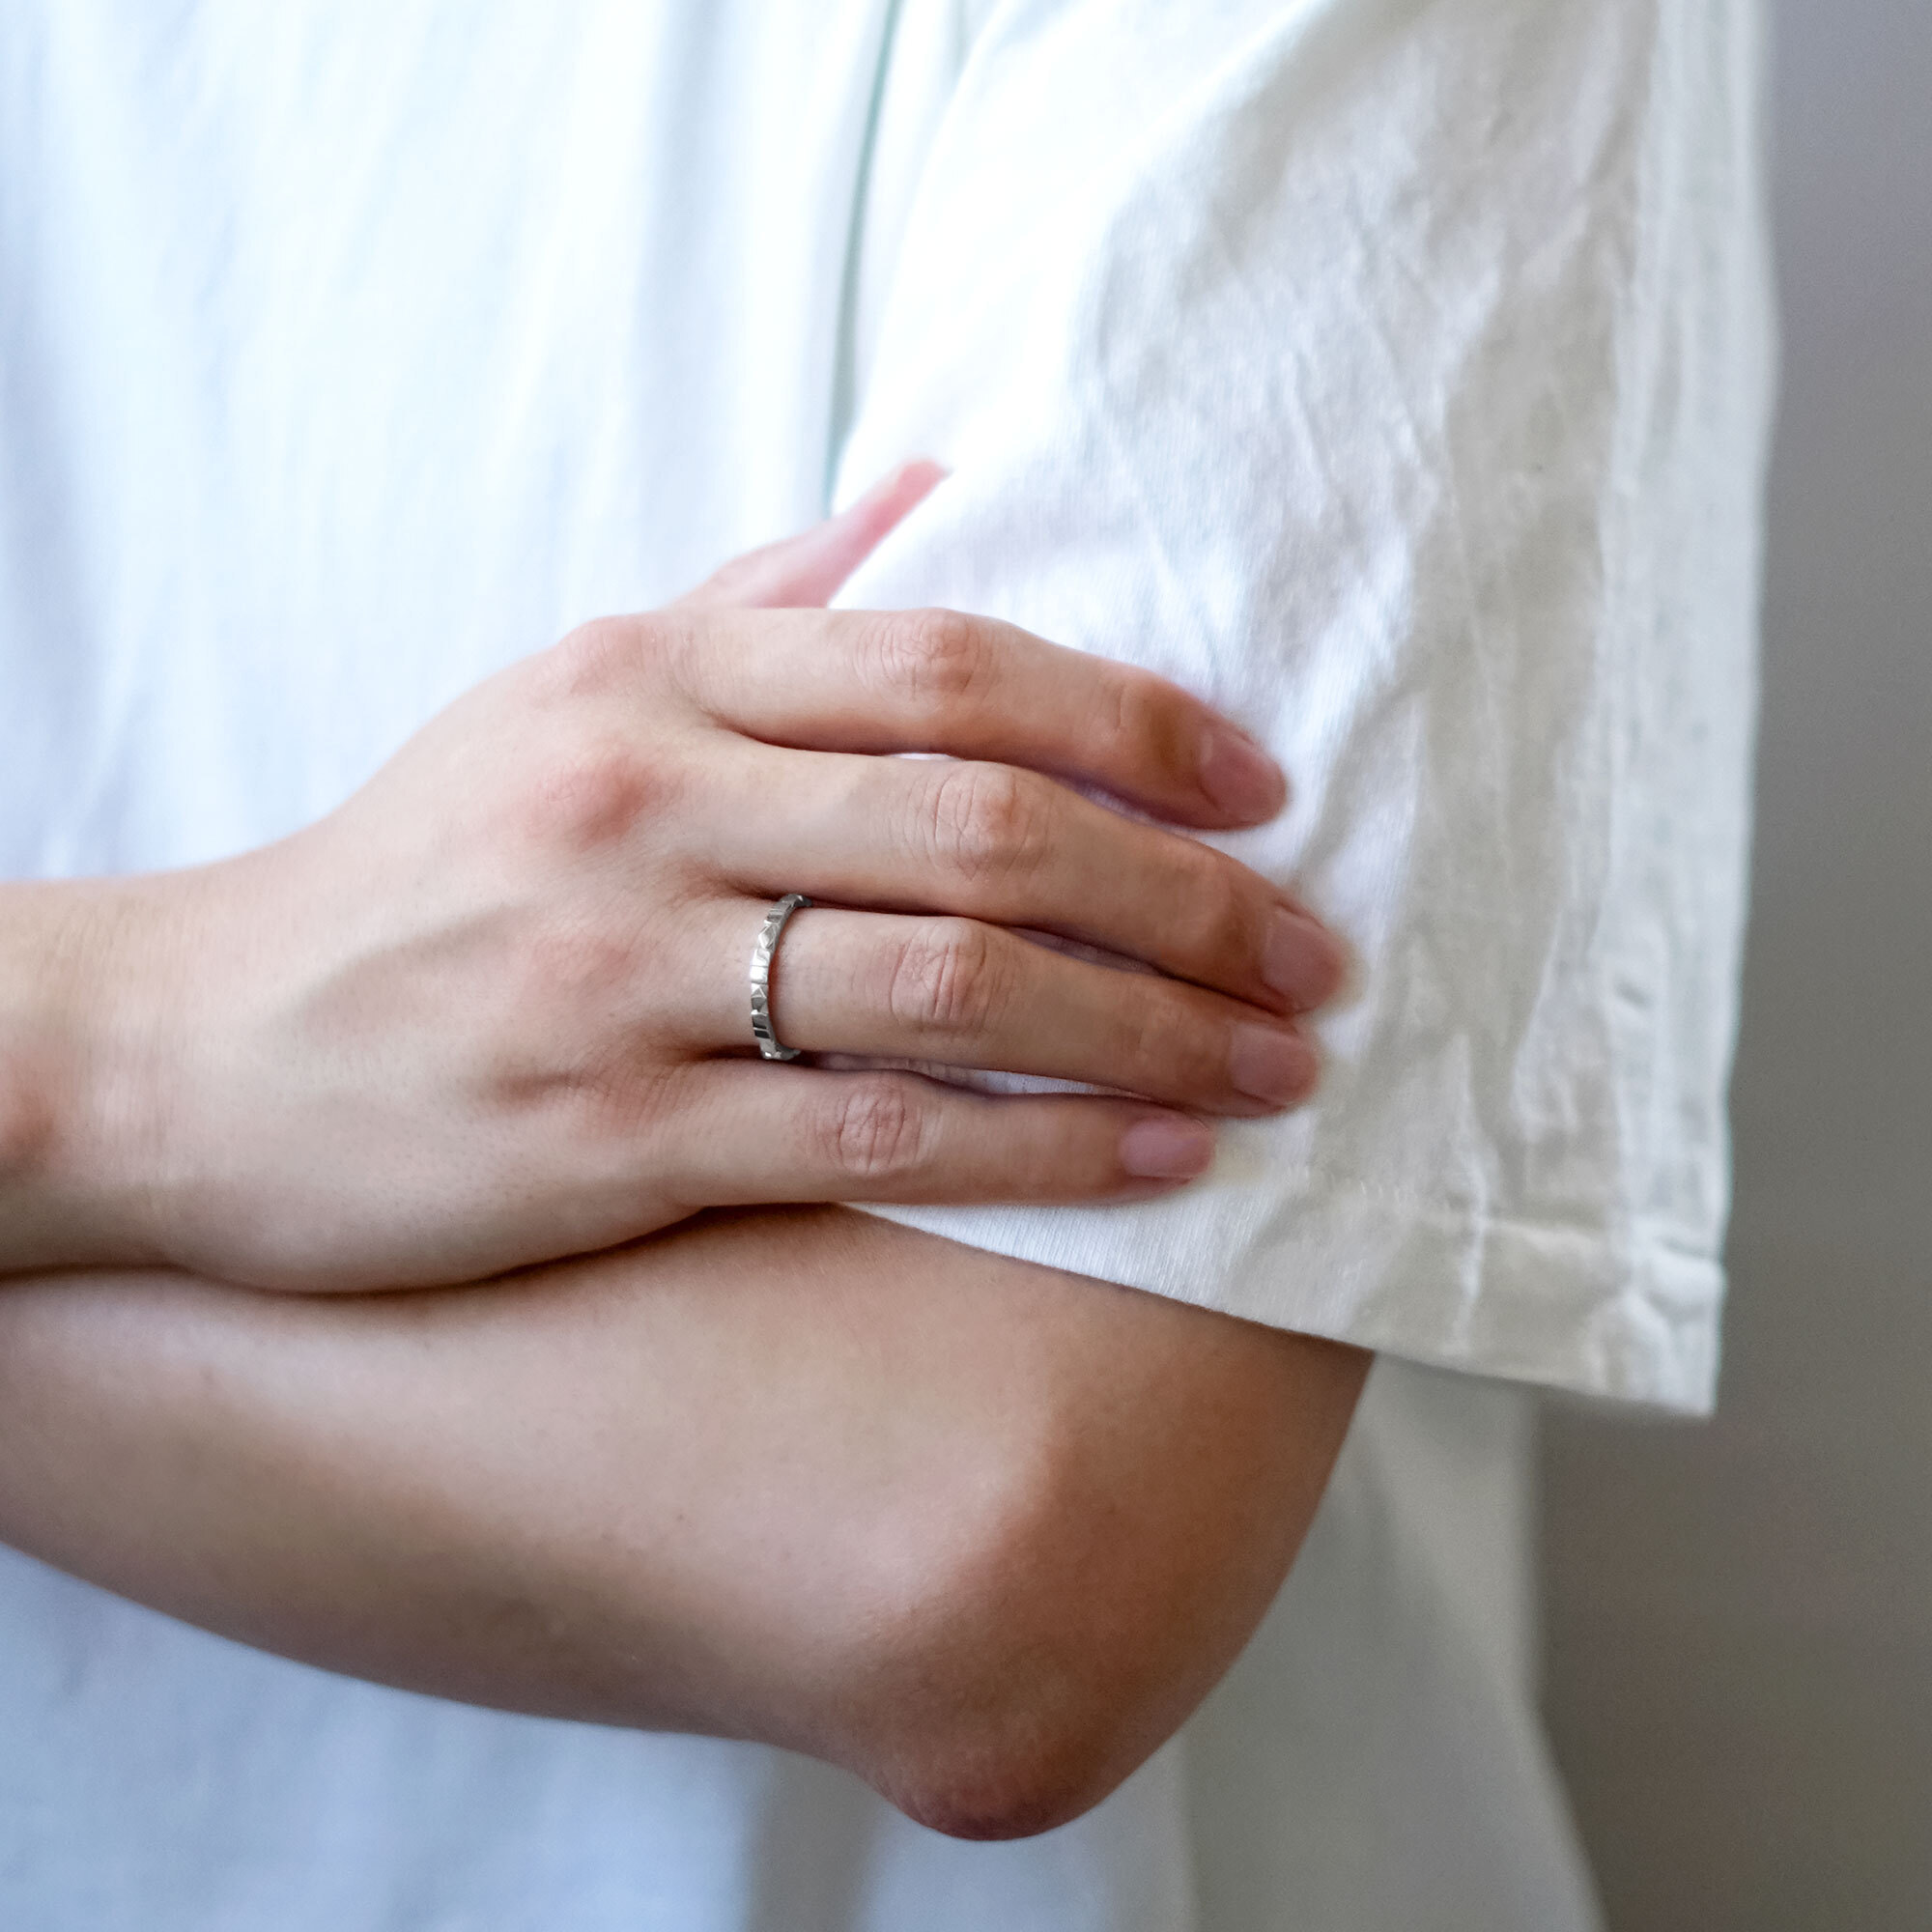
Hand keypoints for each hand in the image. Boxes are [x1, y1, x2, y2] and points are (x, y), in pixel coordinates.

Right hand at [1, 465, 1343, 1290]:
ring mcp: (620, 974)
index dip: (1138, 721)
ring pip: (954, 982)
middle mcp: (644, 807)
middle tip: (1311, 957)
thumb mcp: (558, 697)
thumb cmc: (413, 872)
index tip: (1260, 791)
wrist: (188, 1055)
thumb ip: (749, 604)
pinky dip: (1039, 1150)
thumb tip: (928, 494)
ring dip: (1149, 1029)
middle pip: (989, 824)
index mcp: (651, 681)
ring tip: (1275, 1068)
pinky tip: (1157, 1162)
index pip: (949, 664)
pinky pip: (872, 1132)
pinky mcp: (604, 1136)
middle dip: (1188, 898)